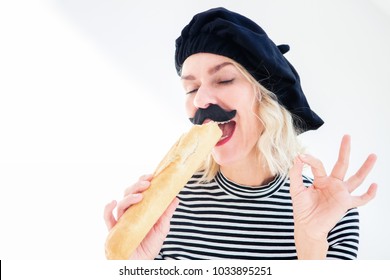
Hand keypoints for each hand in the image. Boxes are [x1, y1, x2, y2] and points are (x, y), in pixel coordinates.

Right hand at [103, 174, 178, 259]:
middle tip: (147, 183)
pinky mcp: (114, 232)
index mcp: (139, 209)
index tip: (152, 176)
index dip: (143, 182)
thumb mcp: (161, 228)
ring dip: (129, 198)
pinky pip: (107, 219)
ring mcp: (121, 221)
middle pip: (128, 194)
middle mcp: (129, 213)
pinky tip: (112, 202)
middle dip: (136, 186)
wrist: (140, 264)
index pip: (139, 191)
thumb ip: (166, 213)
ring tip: (140, 196)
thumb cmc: (149, 246)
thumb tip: (175, 197)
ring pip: (121, 205)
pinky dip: (107, 210)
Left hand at [289, 135, 376, 257]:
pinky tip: (375, 185)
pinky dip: (369, 194)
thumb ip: (295, 173)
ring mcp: (341, 193)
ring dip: (365, 168)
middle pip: (341, 164)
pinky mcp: (345, 203)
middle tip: (347, 136)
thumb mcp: (296, 188)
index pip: (318, 164)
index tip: (300, 156)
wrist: (306, 226)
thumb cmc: (301, 209)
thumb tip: (297, 157)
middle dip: (345, 150)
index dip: (309, 159)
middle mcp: (333, 184)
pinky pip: (361, 199)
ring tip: (373, 156)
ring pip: (356, 179)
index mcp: (321, 180)